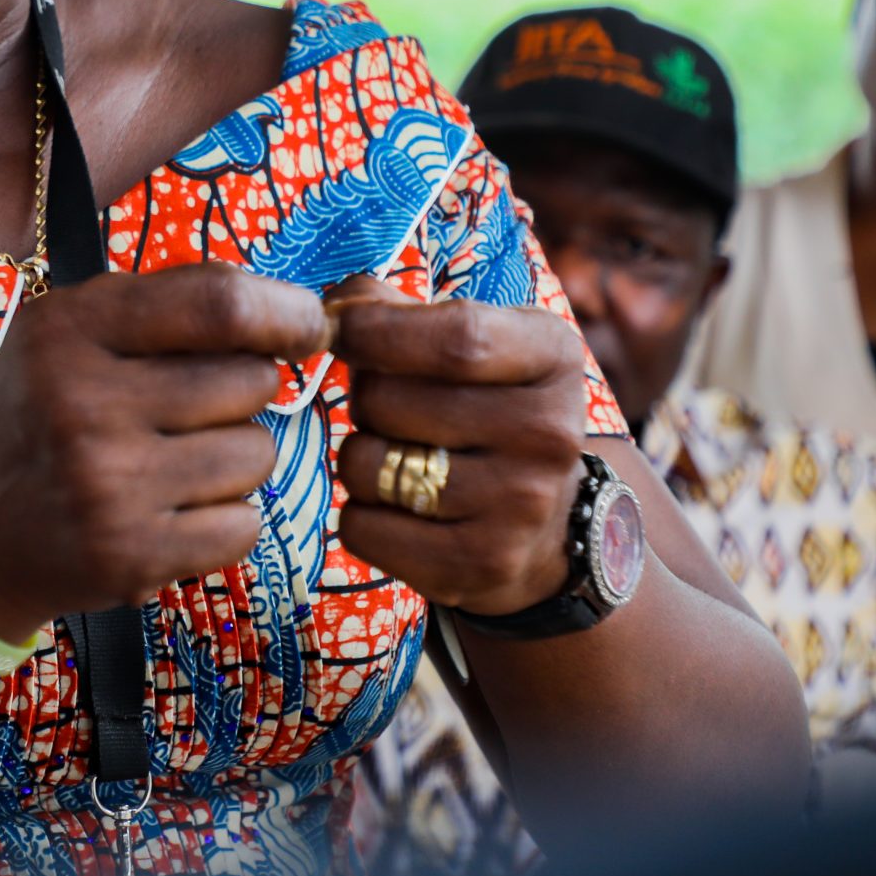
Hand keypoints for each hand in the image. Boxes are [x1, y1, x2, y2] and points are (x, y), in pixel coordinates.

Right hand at [0, 262, 329, 647]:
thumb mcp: (65, 332)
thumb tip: (290, 306)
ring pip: (257, 454)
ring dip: (235, 458)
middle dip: (243, 393)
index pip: (219, 303)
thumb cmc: (34, 415)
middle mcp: (86, 401)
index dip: (286, 312)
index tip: (310, 326)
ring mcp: (109, 485)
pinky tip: (173, 512)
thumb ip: (163, 305)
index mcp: (71, 328)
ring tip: (174, 463)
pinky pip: (244, 525)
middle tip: (190, 410)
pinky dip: (226, 520)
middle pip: (251, 382)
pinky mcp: (130, 555)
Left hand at [328, 274, 588, 615]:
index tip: (336, 328)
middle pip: (388, 399)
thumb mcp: (472, 338)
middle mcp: (549, 432)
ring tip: (401, 458)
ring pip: (367, 464)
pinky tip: (402, 510)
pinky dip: (361, 516)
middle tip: (389, 409)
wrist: (547, 524)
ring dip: (359, 457)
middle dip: (361, 396)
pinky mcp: (483, 565)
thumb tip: (323, 313)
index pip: (456, 336)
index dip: (373, 328)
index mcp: (552, 356)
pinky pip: (362, 528)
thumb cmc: (484, 406)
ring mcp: (521, 506)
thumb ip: (394, 310)